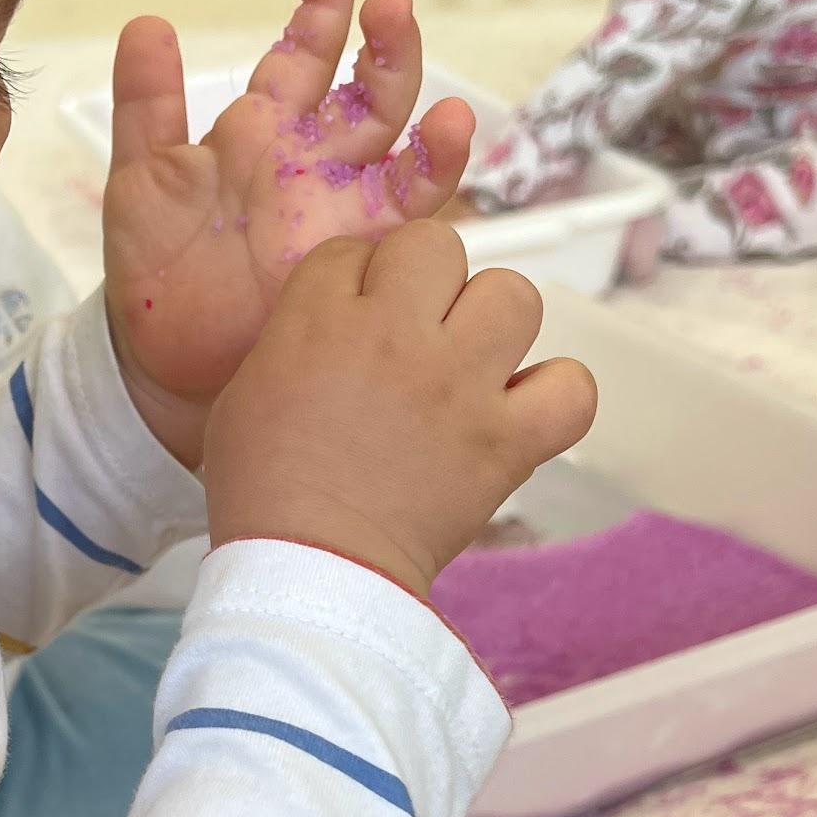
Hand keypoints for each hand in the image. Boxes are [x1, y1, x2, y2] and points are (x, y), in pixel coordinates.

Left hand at [102, 0, 472, 465]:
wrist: (167, 373)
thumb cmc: (153, 278)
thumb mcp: (141, 183)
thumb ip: (146, 106)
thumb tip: (147, 21)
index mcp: (263, 133)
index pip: (303, 55)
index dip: (321, 6)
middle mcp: (315, 162)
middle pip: (366, 84)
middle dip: (381, 40)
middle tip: (386, 3)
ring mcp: (348, 207)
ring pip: (400, 135)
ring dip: (413, 90)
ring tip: (416, 55)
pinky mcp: (371, 254)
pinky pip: (417, 208)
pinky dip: (437, 165)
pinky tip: (448, 129)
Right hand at [203, 221, 596, 598]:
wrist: (308, 570)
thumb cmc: (263, 493)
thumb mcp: (246, 391)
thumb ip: (294, 338)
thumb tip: (333, 322)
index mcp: (320, 320)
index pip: (355, 251)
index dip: (356, 283)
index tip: (354, 321)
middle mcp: (396, 337)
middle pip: (437, 246)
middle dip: (426, 281)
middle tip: (415, 332)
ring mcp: (459, 385)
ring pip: (514, 295)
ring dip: (494, 324)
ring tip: (471, 364)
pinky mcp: (505, 440)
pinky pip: (570, 387)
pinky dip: (555, 395)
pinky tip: (520, 409)